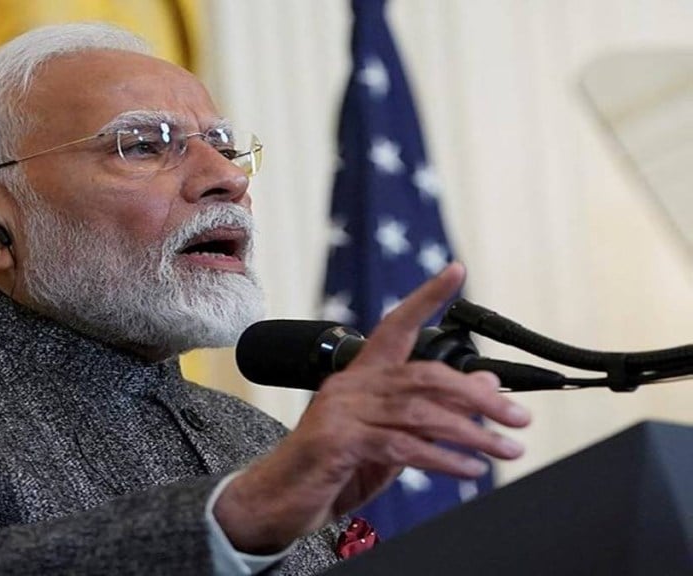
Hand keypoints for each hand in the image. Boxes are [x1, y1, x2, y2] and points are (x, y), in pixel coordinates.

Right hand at [215, 262, 530, 553]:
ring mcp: (341, 412)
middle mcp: (350, 387)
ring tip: (506, 449)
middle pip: (424, 375)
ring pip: (420, 412)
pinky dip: (444, 459)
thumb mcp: (389, 442)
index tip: (455, 271)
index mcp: (359, 378)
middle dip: (477, 396)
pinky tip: (469, 469)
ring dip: (471, 432)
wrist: (276, 501)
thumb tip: (483, 386)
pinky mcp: (337, 442)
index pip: (395, 327)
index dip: (426, 297)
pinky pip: (403, 447)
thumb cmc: (331, 471)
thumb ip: (428, 415)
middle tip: (517, 417)